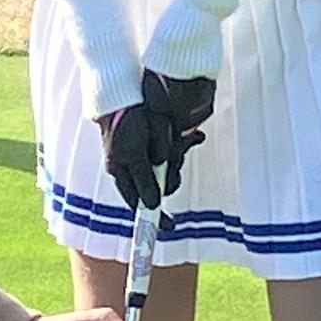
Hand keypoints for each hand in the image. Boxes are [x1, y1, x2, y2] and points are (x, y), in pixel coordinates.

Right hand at [100, 69, 216, 212]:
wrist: (125, 92)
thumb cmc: (125, 123)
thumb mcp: (134, 155)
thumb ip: (144, 179)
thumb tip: (153, 205)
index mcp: (123, 173)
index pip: (140, 202)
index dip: (154, 216)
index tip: (170, 227)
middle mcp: (136, 166)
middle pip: (160, 183)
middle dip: (172, 173)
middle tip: (177, 159)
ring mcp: (148, 153)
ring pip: (170, 165)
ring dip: (181, 152)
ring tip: (191, 138)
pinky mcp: (159, 139)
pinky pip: (175, 148)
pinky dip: (185, 143)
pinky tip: (196, 137)